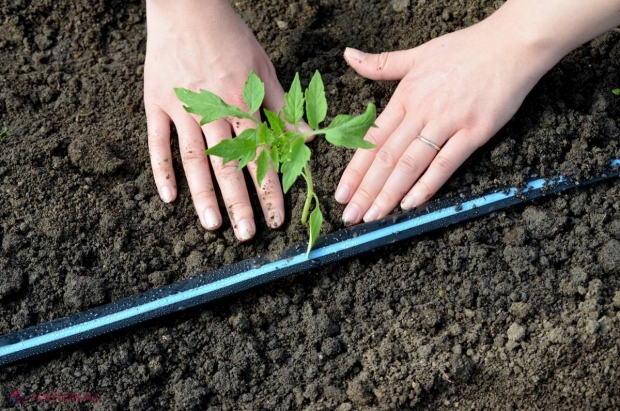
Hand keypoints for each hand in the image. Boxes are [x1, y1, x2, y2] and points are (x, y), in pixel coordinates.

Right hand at [144, 0, 286, 240]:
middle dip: (239, 202)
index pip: (259, 155)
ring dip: (203, 195)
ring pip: (193, 160)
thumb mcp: (263, 68)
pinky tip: (169, 198)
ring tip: (212, 225)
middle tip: (246, 234)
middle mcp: (212, 109)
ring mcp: (180, 108)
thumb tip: (307, 137)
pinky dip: (162, 171)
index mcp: (241, 102)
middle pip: (227, 164)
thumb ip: (283, 106)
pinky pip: (157, 143)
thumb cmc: (231, 37)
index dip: (269, 188)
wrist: (188, 6)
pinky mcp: (156, 102)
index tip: (276, 217)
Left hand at [334, 17, 554, 223]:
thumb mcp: (418, 54)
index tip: (341, 193)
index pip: (372, 139)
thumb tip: (349, 56)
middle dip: (365, 190)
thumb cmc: (465, 49)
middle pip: (386, 157)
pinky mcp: (474, 132)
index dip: (355, 169)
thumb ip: (382, 64)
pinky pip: (445, 163)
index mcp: (405, 96)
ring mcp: (448, 122)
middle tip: (351, 216)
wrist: (513, 44)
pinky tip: (410, 204)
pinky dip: (426, 185)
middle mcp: (421, 111)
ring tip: (373, 217)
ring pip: (410, 164)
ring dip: (388, 193)